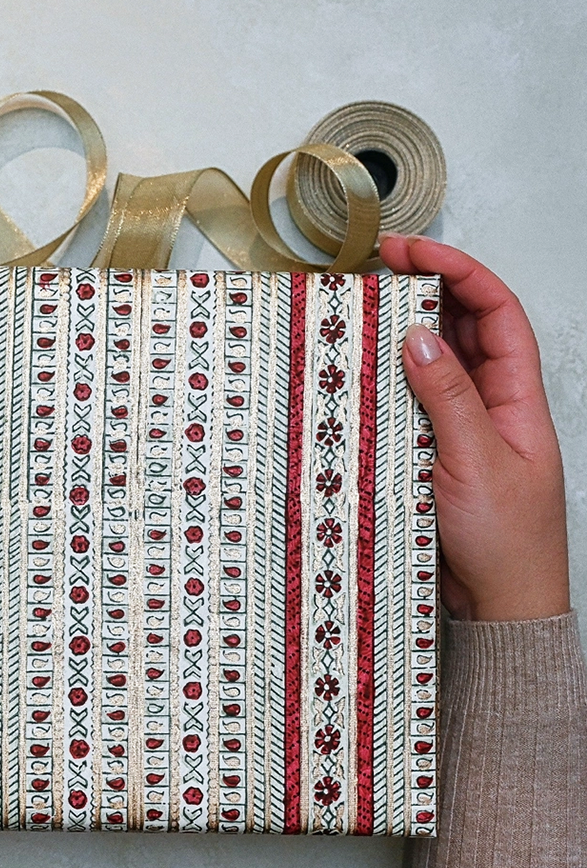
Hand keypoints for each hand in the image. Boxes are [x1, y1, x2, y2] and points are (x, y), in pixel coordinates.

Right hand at [380, 234, 569, 620]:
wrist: (500, 601)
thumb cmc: (508, 540)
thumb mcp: (476, 461)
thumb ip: (448, 397)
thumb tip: (419, 337)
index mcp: (517, 396)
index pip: (495, 311)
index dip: (459, 271)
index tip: (413, 252)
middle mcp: (491, 402)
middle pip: (464, 326)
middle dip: (426, 290)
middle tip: (379, 270)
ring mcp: (462, 426)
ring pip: (434, 363)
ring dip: (403, 336)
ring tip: (364, 314)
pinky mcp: (434, 451)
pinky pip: (411, 404)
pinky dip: (388, 384)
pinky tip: (364, 376)